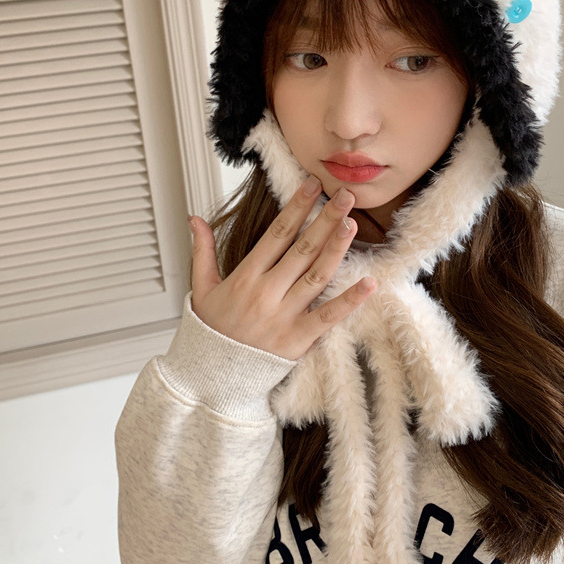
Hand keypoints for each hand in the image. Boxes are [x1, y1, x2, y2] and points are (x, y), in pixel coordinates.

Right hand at [189, 176, 375, 359]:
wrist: (213, 377)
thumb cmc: (211, 331)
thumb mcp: (201, 288)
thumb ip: (202, 251)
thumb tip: (195, 218)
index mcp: (245, 277)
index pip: (276, 234)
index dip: (296, 208)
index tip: (313, 186)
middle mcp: (266, 293)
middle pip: (301, 249)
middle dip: (325, 219)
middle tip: (345, 196)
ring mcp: (284, 316)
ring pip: (316, 276)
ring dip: (336, 249)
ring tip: (352, 225)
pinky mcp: (298, 339)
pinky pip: (328, 317)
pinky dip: (349, 301)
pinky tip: (368, 283)